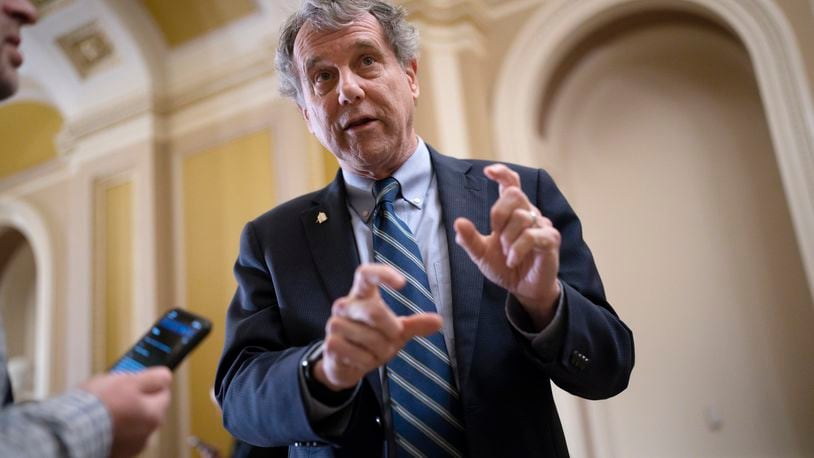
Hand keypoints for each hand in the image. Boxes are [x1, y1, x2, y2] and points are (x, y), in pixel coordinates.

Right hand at [80, 367, 172, 456]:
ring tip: (104, 408)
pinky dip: (114, 429)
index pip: (163, 391)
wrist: (70, 431)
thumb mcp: (129, 380)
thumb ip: (152, 377)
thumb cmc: (97, 405)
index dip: (149, 381)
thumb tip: (164, 375)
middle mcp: (147, 434)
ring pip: (134, 422)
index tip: (138, 378)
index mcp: (154, 415)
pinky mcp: (116, 453)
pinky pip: (119, 435)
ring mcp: (131, 446)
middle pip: (148, 408)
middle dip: (137, 399)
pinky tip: (100, 422)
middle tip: (117, 392)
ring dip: (125, 415)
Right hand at [315, 263, 441, 390]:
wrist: (345, 365)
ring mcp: (335, 324)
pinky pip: (359, 354)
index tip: (402, 283)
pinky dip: (368, 361)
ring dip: (381, 350)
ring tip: (376, 352)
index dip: (382, 274)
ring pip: (369, 337)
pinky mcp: (330, 344)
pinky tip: (362, 359)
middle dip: (391, 330)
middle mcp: (345, 305)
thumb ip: (415, 325)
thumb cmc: (372, 341)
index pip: (366, 274)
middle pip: (373, 311)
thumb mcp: (396, 332)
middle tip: (394, 338)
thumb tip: (438, 321)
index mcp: (361, 295)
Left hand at [454, 164, 561, 328]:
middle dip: (498, 214)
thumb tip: (459, 222)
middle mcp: (528, 213)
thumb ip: (469, 239)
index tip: (488, 171)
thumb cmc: (505, 267)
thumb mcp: (482, 254)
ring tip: (507, 254)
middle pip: (513, 194)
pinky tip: (512, 261)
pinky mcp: (550, 240)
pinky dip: (517, 249)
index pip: (510, 184)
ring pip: (521, 217)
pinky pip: (531, 236)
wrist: (523, 289)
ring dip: (507, 239)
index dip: (502, 174)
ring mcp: (541, 225)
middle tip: (496, 234)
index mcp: (512, 212)